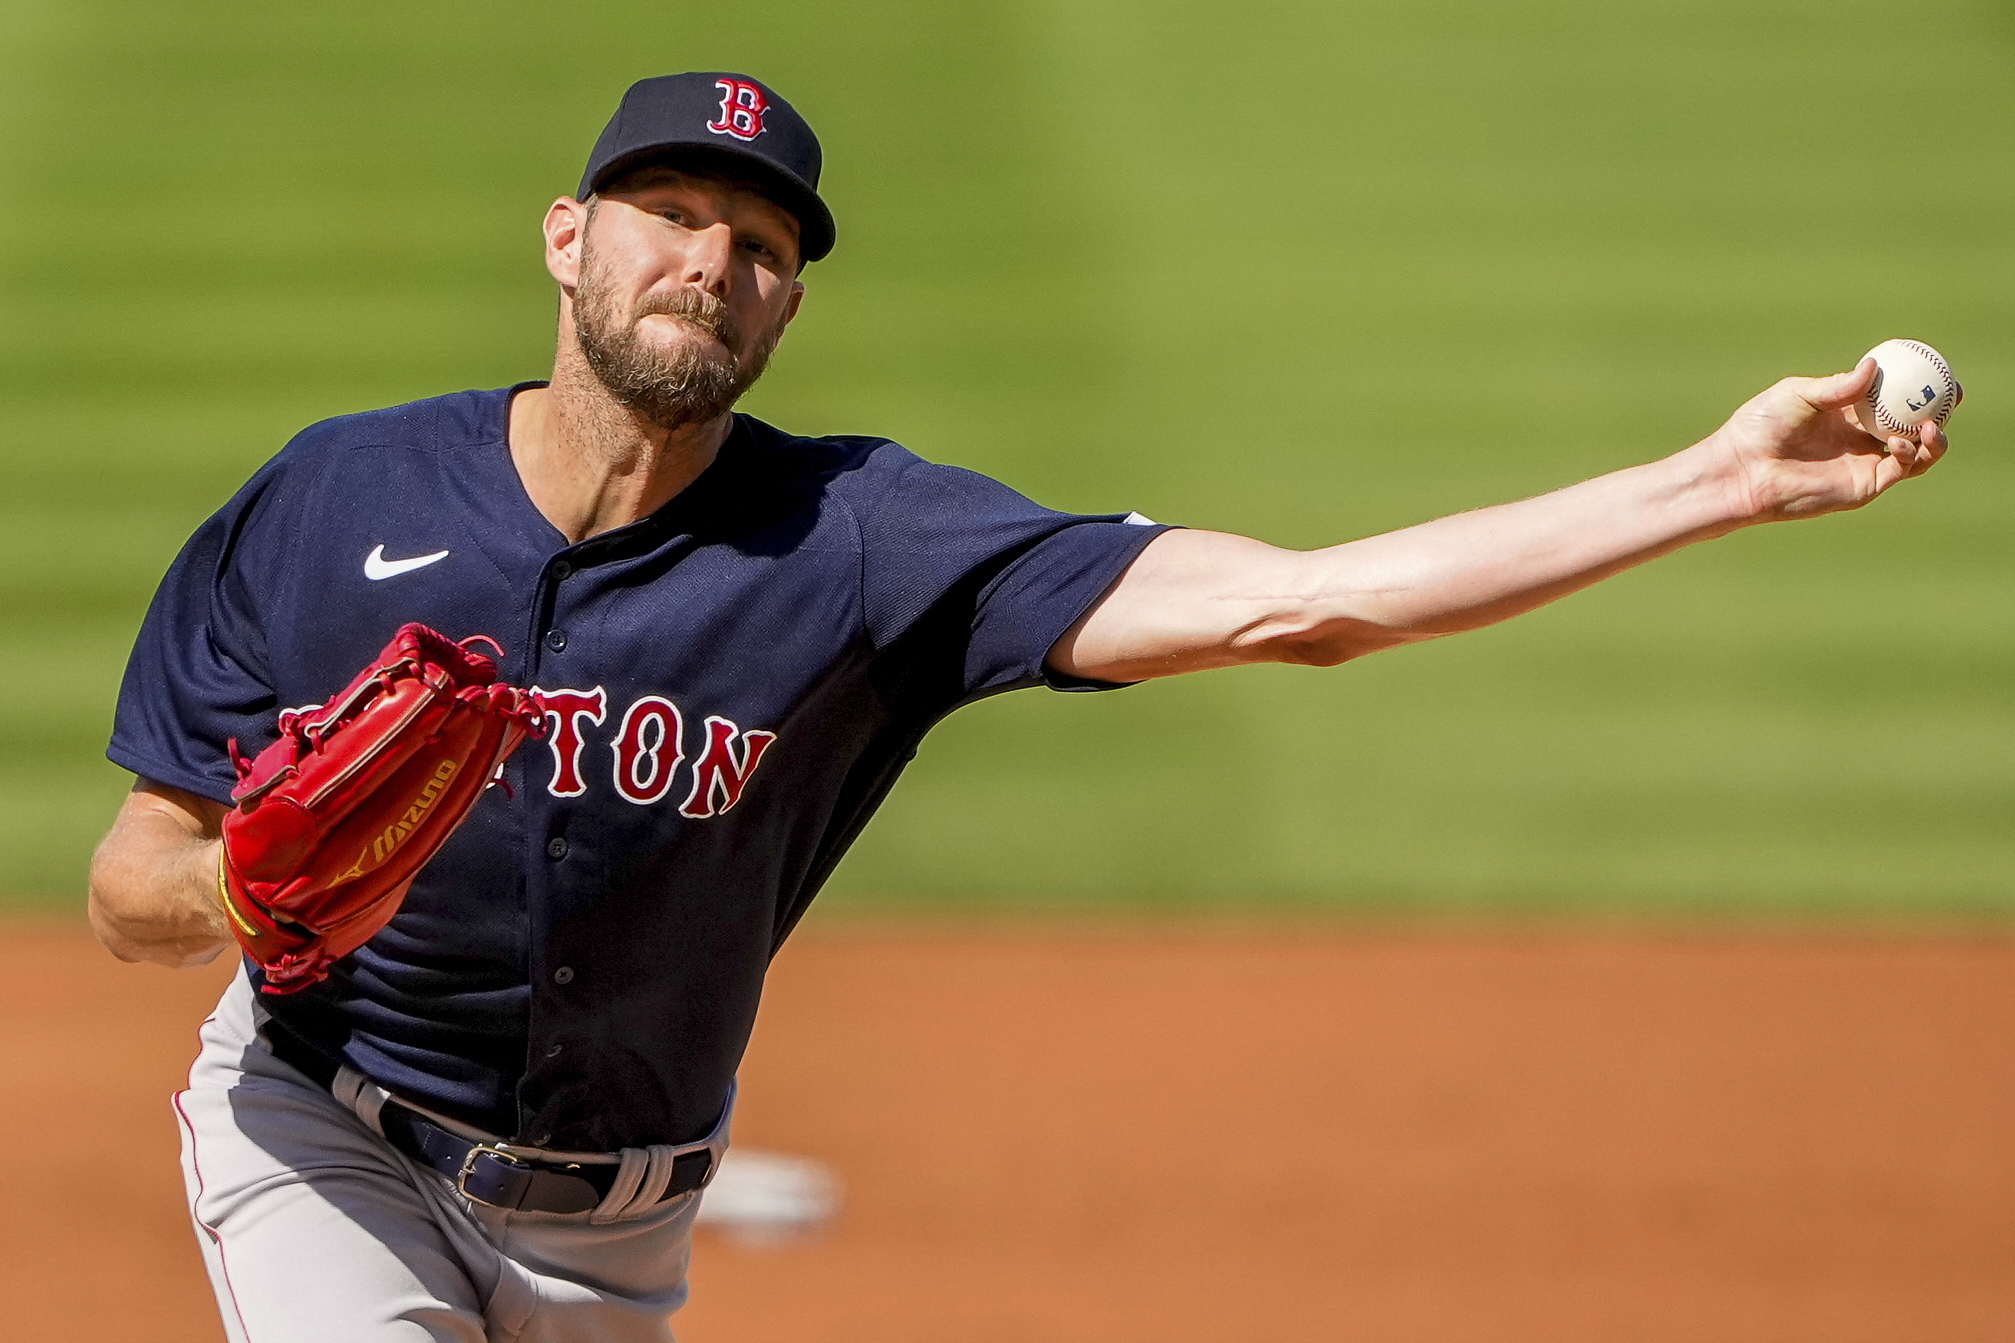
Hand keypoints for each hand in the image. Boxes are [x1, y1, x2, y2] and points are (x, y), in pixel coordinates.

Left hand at [1706, 358, 1946, 521]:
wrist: (1743, 470)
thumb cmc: (1760, 428)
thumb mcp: (1799, 395)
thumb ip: (1838, 386)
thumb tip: (1873, 367)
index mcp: (1848, 410)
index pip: (1894, 395)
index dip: (1920, 384)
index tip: (1940, 370)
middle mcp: (1862, 436)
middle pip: (1914, 422)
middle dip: (1940, 410)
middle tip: (1953, 396)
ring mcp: (1866, 461)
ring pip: (1917, 450)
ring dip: (1933, 437)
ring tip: (1929, 426)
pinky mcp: (1865, 486)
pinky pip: (1901, 470)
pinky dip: (1911, 455)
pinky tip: (1900, 441)